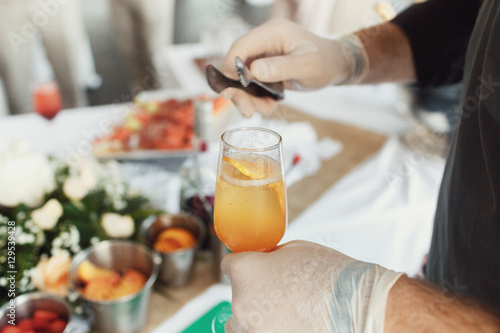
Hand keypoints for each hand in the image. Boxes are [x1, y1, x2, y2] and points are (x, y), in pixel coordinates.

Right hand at [220, 18, 350, 117]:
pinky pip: (252, 85)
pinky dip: (257, 98)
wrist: (336, 66)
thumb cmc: (325, 62)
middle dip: (239, 90)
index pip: (240, 47)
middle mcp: (264, 42)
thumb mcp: (306, 65)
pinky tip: (269, 106)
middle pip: (237, 65)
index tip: (231, 90)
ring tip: (266, 110)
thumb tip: (254, 71)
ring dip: (249, 98)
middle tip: (248, 111)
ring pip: (242, 79)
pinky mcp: (265, 69)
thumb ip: (280, 68)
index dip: (231, 68)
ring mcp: (263, 56)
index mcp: (272, 33)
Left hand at [221, 240, 354, 331]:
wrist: (358, 309)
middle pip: (235, 299)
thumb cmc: (330, 275)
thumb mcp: (295, 250)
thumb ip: (269, 257)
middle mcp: (240, 304)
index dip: (243, 265)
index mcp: (244, 272)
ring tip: (285, 315)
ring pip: (241, 326)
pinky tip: (292, 325)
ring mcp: (252, 332)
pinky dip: (269, 331)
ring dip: (255, 321)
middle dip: (253, 295)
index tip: (254, 269)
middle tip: (280, 294)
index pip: (228, 265)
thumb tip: (262, 263)